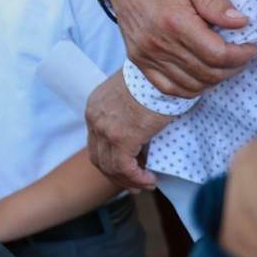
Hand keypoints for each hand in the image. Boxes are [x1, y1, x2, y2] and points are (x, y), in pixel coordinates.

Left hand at [84, 72, 172, 190]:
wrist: (162, 73)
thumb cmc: (156, 79)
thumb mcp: (134, 94)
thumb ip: (131, 112)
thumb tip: (144, 127)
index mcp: (96, 106)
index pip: (96, 140)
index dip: (110, 158)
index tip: (127, 168)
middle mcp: (94, 117)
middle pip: (98, 155)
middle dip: (115, 174)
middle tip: (133, 184)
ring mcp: (104, 128)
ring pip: (109, 166)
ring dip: (127, 179)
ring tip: (145, 184)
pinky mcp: (120, 138)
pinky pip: (123, 167)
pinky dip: (136, 178)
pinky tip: (150, 179)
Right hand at [104, 0, 256, 96]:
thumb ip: (215, 3)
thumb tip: (241, 22)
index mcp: (176, 22)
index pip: (218, 55)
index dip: (242, 55)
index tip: (252, 48)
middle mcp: (160, 44)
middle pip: (208, 73)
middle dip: (233, 68)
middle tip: (242, 56)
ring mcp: (147, 55)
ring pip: (191, 84)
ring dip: (214, 79)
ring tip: (224, 65)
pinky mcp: (139, 60)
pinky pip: (168, 88)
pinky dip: (190, 88)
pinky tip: (201, 77)